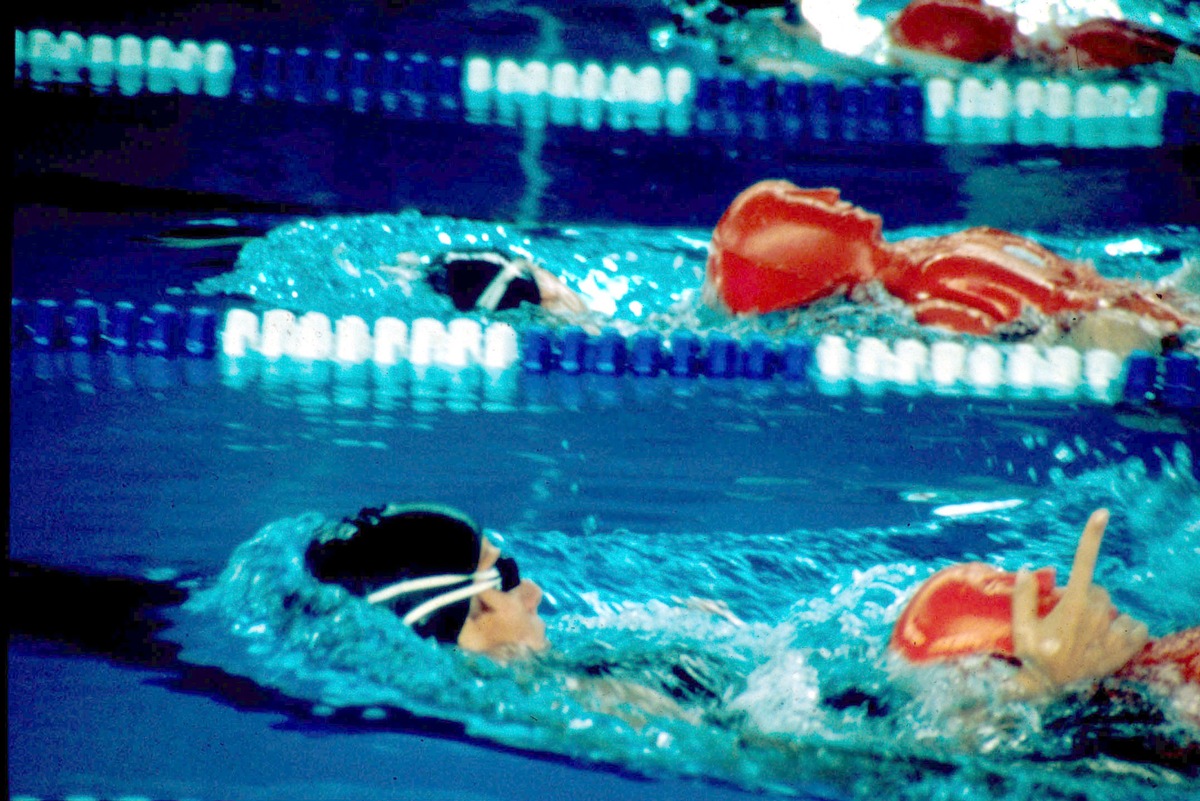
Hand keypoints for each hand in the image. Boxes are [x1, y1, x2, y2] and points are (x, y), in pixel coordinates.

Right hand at [1011, 509, 1148, 694]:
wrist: (1053, 690)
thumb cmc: (1034, 655)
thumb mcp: (1021, 628)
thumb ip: (1023, 597)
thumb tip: (1028, 569)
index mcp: (1070, 608)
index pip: (1082, 564)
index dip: (1092, 537)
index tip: (1103, 512)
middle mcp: (1096, 617)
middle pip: (1098, 591)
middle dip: (1085, 598)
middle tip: (1067, 620)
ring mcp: (1113, 634)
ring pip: (1114, 608)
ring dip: (1103, 616)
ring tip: (1086, 636)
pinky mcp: (1127, 649)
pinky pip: (1136, 626)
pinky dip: (1125, 630)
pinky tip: (1108, 641)